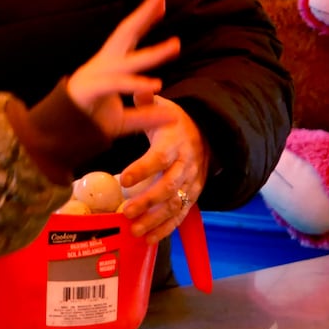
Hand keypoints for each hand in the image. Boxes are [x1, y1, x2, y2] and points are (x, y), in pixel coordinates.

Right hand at [68, 0, 180, 139]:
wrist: (56, 136)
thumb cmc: (88, 123)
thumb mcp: (124, 121)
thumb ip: (147, 116)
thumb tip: (174, 116)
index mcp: (109, 64)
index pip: (129, 35)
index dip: (144, 18)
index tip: (161, 1)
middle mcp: (104, 64)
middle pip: (125, 33)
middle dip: (143, 13)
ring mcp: (96, 75)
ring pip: (127, 60)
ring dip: (153, 53)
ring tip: (176, 45)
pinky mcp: (90, 90)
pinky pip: (116, 84)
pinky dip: (135, 84)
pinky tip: (156, 84)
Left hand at [117, 95, 208, 243]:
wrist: (205, 133)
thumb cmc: (173, 120)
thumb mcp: (162, 106)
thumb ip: (147, 101)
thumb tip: (139, 88)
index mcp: (175, 142)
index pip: (160, 157)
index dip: (143, 169)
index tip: (123, 179)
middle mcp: (186, 164)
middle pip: (169, 185)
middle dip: (148, 201)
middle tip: (126, 212)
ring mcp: (191, 182)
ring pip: (175, 204)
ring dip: (155, 220)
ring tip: (134, 230)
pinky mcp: (192, 195)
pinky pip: (181, 215)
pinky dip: (166, 229)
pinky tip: (148, 239)